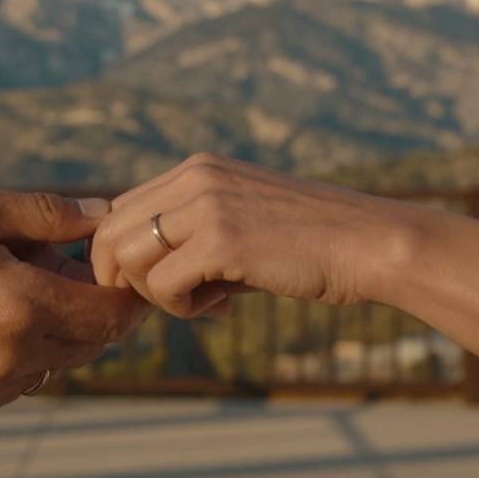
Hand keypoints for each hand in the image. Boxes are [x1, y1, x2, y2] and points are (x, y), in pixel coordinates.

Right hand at [0, 182, 150, 416]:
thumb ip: (45, 213)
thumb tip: (102, 214)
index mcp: (20, 306)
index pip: (110, 314)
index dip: (127, 290)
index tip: (123, 265)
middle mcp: (12, 358)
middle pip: (90, 341)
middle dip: (91, 303)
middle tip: (64, 261)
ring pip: (58, 361)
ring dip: (58, 326)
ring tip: (16, 281)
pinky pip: (22, 378)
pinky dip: (25, 348)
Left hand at [91, 154, 426, 317]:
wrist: (370, 245)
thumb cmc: (309, 246)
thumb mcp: (240, 224)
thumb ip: (189, 237)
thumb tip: (134, 273)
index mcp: (196, 169)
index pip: (119, 211)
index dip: (128, 258)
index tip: (166, 285)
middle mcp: (194, 177)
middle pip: (108, 234)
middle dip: (128, 280)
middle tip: (175, 300)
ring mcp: (205, 204)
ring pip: (125, 259)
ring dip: (155, 295)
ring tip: (204, 301)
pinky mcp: (221, 238)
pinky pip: (160, 285)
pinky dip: (181, 308)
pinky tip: (222, 306)